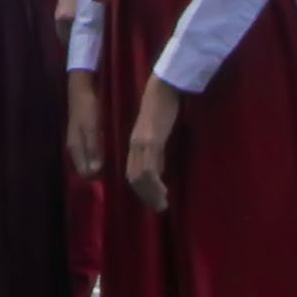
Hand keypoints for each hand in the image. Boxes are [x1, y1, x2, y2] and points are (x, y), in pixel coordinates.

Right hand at [65, 75, 105, 181]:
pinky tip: (108, 151)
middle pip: (85, 168)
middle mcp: (74, 148)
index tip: (113, 174)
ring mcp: (77, 141)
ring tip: (115, 163)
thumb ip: (93, 149)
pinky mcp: (81, 134)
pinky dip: (98, 154)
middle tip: (116, 170)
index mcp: (75, 148)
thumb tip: (95, 170)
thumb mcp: (92, 128)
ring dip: (98, 163)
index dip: (97, 176)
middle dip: (98, 172)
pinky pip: (89, 151)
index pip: (84, 173)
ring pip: (87, 160)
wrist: (81, 88)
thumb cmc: (88, 107)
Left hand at [124, 77, 183, 211]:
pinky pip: (149, 168)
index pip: (132, 173)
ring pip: (140, 177)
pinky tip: (164, 190)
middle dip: (146, 196)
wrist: (163, 88)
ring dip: (151, 194)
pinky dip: (154, 183)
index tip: (153, 201)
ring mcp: (141, 144)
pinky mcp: (151, 141)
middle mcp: (135, 146)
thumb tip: (158, 171)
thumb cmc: (162, 107)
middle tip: (158, 207)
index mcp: (135, 144)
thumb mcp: (156, 133)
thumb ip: (155, 152)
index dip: (141, 190)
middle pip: (133, 179)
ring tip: (162, 204)